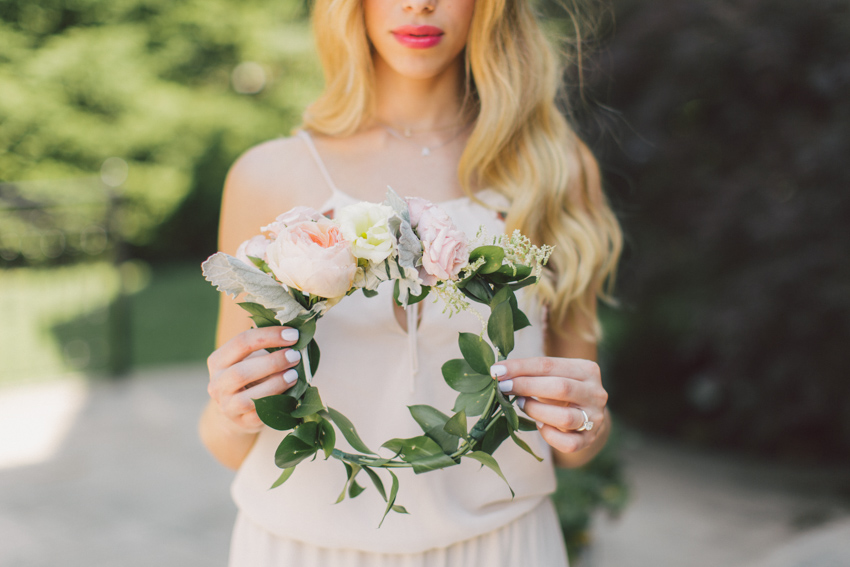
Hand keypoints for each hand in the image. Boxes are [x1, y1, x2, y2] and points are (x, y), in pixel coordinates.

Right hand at [206, 326, 302, 433]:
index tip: (293, 334)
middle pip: (241, 372)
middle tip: (295, 356)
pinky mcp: (243, 423)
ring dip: (275, 385)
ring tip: (294, 375)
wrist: (236, 409)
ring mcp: (228, 406)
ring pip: (250, 398)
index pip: (241, 342)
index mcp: (218, 361)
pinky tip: (291, 394)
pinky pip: (261, 415)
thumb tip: (295, 336)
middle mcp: (217, 384)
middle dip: (272, 362)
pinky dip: (278, 404)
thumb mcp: (250, 358)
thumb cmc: (250, 375)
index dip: (269, 336)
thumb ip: (267, 347)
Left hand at [491, 357, 607, 455]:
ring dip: (536, 411)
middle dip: (526, 387)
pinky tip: (539, 426)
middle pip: (560, 388)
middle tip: (503, 388)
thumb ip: (531, 373)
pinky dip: (549, 436)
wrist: (587, 414)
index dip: (520, 368)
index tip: (496, 371)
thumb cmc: (561, 390)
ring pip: (564, 418)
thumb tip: (498, 372)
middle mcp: (596, 392)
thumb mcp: (553, 375)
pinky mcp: (590, 439)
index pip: (548, 365)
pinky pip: (568, 443)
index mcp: (587, 369)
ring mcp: (596, 417)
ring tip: (521, 404)